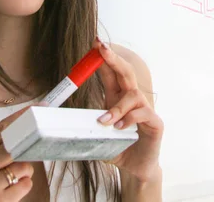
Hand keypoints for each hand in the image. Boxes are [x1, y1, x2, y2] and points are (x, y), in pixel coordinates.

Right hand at [0, 107, 33, 200]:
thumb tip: (27, 124)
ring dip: (25, 169)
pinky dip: (25, 184)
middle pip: (12, 146)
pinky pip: (26, 183)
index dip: (20, 118)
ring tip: (14, 176)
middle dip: (25, 145)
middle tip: (33, 142)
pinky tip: (14, 189)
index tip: (35, 108)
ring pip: (22, 165)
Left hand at [95, 40, 163, 183]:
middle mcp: (132, 100)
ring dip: (117, 107)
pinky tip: (120, 129)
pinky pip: (143, 113)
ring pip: (133, 95)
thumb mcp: (97, 135)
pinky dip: (129, 119)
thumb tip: (58, 122)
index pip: (111, 72)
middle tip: (101, 48)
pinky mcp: (155, 123)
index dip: (104, 58)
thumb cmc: (118, 148)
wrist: (136, 170)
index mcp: (117, 98)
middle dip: (113, 58)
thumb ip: (84, 126)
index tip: (95, 43)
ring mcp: (145, 110)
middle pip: (125, 72)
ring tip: (104, 121)